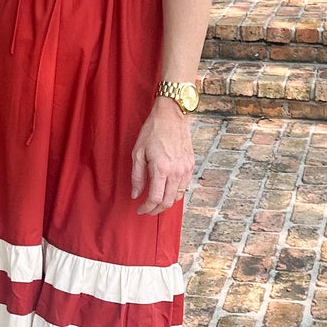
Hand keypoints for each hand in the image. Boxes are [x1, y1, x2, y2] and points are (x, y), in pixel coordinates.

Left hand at [131, 98, 194, 215]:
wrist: (172, 116)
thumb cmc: (152, 131)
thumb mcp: (138, 153)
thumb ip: (137, 176)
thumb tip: (136, 194)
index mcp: (161, 169)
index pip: (155, 198)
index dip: (147, 208)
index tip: (140, 210)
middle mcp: (176, 171)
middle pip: (168, 201)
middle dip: (156, 209)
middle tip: (147, 210)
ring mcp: (185, 169)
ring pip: (177, 196)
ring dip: (166, 203)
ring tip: (156, 202)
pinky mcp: (191, 165)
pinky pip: (184, 186)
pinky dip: (175, 193)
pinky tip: (167, 191)